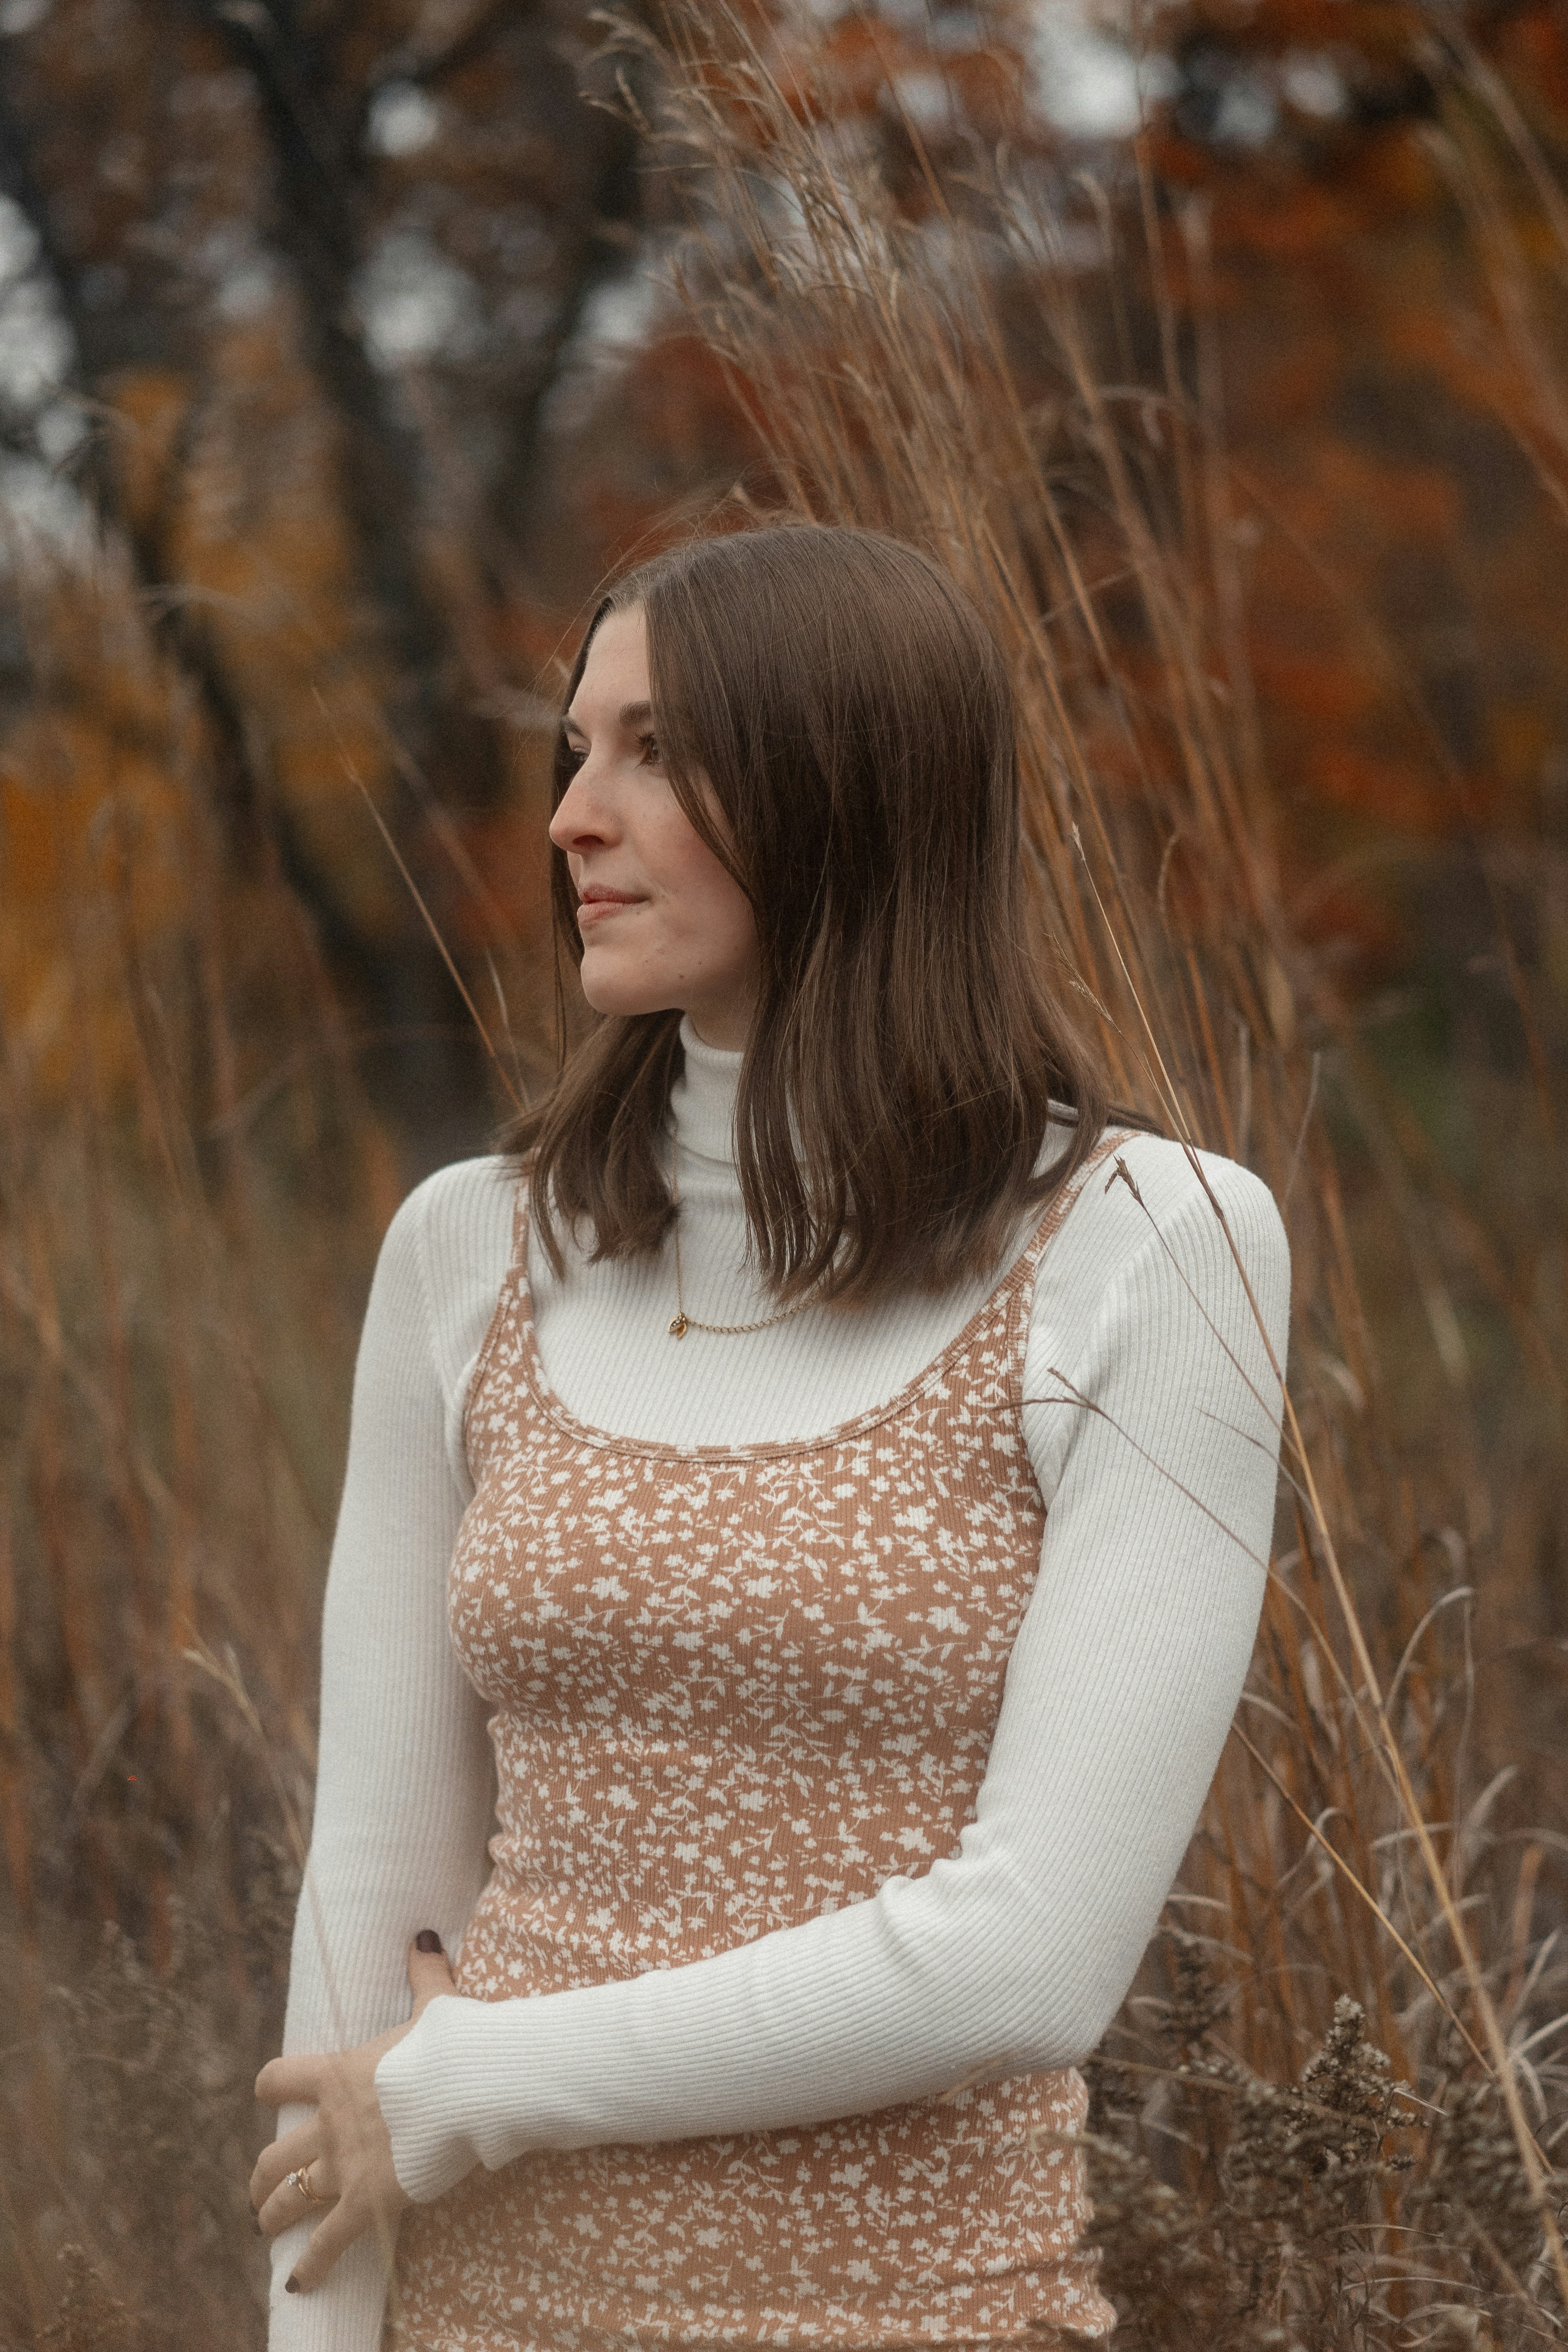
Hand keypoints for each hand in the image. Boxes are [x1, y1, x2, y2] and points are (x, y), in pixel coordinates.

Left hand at [250, 1931, 458, 2293]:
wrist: (471, 2083)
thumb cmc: (456, 2041)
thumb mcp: (436, 2002)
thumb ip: (423, 1973)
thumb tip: (424, 1937)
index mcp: (340, 2075)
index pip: (280, 2079)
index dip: (271, 2088)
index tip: (267, 2095)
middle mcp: (330, 2123)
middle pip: (273, 2154)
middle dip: (262, 2175)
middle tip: (261, 2188)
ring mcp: (343, 2165)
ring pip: (285, 2199)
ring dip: (271, 2216)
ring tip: (265, 2228)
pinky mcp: (365, 2202)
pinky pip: (326, 2243)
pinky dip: (310, 2267)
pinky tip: (299, 2284)